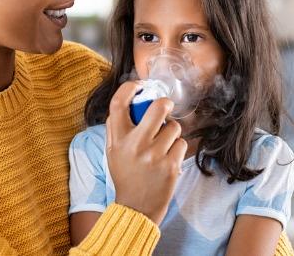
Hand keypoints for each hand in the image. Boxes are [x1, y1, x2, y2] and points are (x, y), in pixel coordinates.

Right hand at [105, 81, 186, 224]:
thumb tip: (128, 100)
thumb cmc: (126, 175)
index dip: (129, 88)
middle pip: (157, 108)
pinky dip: (177, 148)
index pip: (118, 104)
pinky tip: (168, 158)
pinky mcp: (171, 166)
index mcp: (118, 140)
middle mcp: (135, 145)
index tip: (138, 86)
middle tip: (165, 106)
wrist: (136, 207)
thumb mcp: (112, 152)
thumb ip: (116, 128)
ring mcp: (154, 156)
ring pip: (174, 127)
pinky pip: (181, 143)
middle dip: (165, 104)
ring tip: (163, 144)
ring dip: (171, 132)